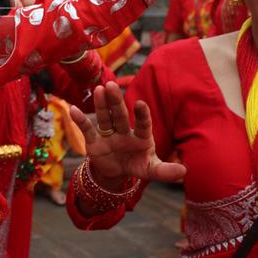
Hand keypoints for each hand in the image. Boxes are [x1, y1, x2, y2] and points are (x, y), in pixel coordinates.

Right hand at [69, 81, 184, 188]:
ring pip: (104, 118)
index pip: (142, 124)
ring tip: (99, 90)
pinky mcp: (94, 141)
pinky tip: (73, 109)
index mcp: (141, 136)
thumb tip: (184, 171)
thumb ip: (165, 170)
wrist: (116, 172)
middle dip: (116, 101)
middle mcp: (124, 131)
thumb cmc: (137, 165)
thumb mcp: (150, 170)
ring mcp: (108, 134)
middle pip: (120, 115)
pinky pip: (87, 129)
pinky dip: (80, 120)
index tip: (141, 103)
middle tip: (112, 86)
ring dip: (101, 105)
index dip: (142, 114)